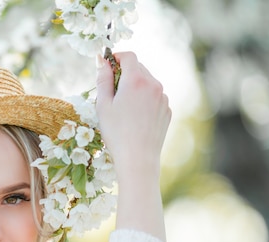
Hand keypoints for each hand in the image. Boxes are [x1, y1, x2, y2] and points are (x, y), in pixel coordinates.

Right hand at [95, 51, 171, 180]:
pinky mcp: (167, 110)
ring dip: (135, 87)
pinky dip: (144, 100)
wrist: (138, 158)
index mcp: (136, 80)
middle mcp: (154, 84)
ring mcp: (163, 98)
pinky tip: (135, 118)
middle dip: (125, 73)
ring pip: (147, 83)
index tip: (107, 65)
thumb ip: (102, 79)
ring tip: (123, 109)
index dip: (117, 57)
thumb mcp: (103, 105)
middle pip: (139, 68)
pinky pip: (155, 97)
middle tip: (112, 91)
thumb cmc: (116, 132)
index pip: (129, 56)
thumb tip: (101, 61)